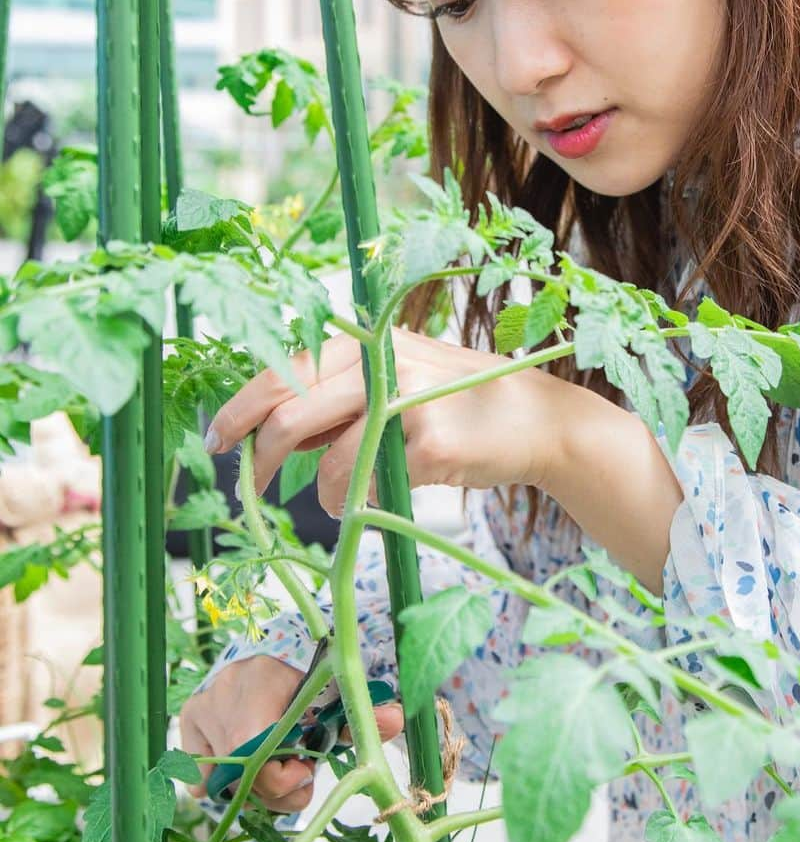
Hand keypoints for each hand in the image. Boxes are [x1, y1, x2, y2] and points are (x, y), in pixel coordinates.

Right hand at [180, 655, 404, 811]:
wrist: (279, 649)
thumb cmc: (313, 674)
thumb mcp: (340, 692)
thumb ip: (364, 711)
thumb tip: (394, 720)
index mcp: (262, 678)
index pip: (256, 750)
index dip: (282, 778)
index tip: (308, 772)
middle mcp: (223, 691)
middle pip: (239, 772)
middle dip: (276, 790)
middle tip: (301, 779)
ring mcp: (202, 705)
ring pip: (221, 779)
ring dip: (254, 789)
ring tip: (279, 771)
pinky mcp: (190, 718)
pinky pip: (201, 775)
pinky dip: (227, 782)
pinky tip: (251, 768)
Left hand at [205, 327, 564, 518]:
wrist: (538, 420)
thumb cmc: (460, 402)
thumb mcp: (397, 382)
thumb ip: (340, 399)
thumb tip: (273, 430)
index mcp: (369, 340)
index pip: (287, 365)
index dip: (242, 404)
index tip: (218, 437)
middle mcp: (384, 360)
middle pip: (289, 407)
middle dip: (257, 452)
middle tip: (248, 485)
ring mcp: (408, 399)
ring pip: (326, 452)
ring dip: (319, 488)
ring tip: (335, 499)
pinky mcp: (430, 441)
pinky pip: (365, 482)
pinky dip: (354, 500)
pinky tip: (369, 500)